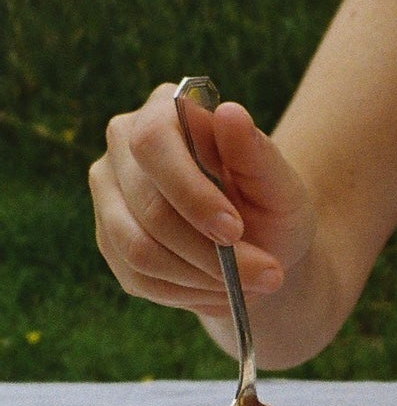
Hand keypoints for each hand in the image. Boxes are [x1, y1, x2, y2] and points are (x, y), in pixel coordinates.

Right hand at [88, 83, 316, 319]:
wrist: (258, 246)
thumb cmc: (269, 206)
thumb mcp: (279, 185)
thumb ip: (257, 154)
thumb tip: (231, 113)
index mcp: (164, 111)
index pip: (153, 143)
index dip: (190, 193)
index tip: (234, 231)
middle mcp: (123, 143)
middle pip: (147, 208)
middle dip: (208, 253)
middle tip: (264, 274)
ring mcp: (109, 192)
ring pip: (139, 250)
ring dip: (200, 279)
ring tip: (245, 285)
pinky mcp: (110, 239)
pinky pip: (139, 279)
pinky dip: (187, 293)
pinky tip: (219, 289)